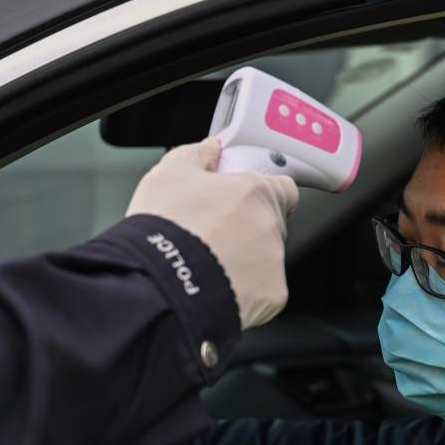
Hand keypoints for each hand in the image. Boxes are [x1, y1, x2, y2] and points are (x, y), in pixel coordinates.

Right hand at [127, 137, 299, 328]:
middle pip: (271, 226)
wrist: (160, 283)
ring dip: (246, 262)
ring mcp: (274, 263)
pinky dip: (246, 292)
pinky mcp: (272, 296)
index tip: (245, 201)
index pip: (284, 188)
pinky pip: (264, 292)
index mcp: (254, 191)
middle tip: (215, 236)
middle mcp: (271, 225)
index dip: (265, 194)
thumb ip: (196, 155)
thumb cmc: (165, 229)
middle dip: (248, 231)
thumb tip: (211, 148)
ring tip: (209, 265)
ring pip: (266, 260)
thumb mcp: (169, 175)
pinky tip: (218, 287)